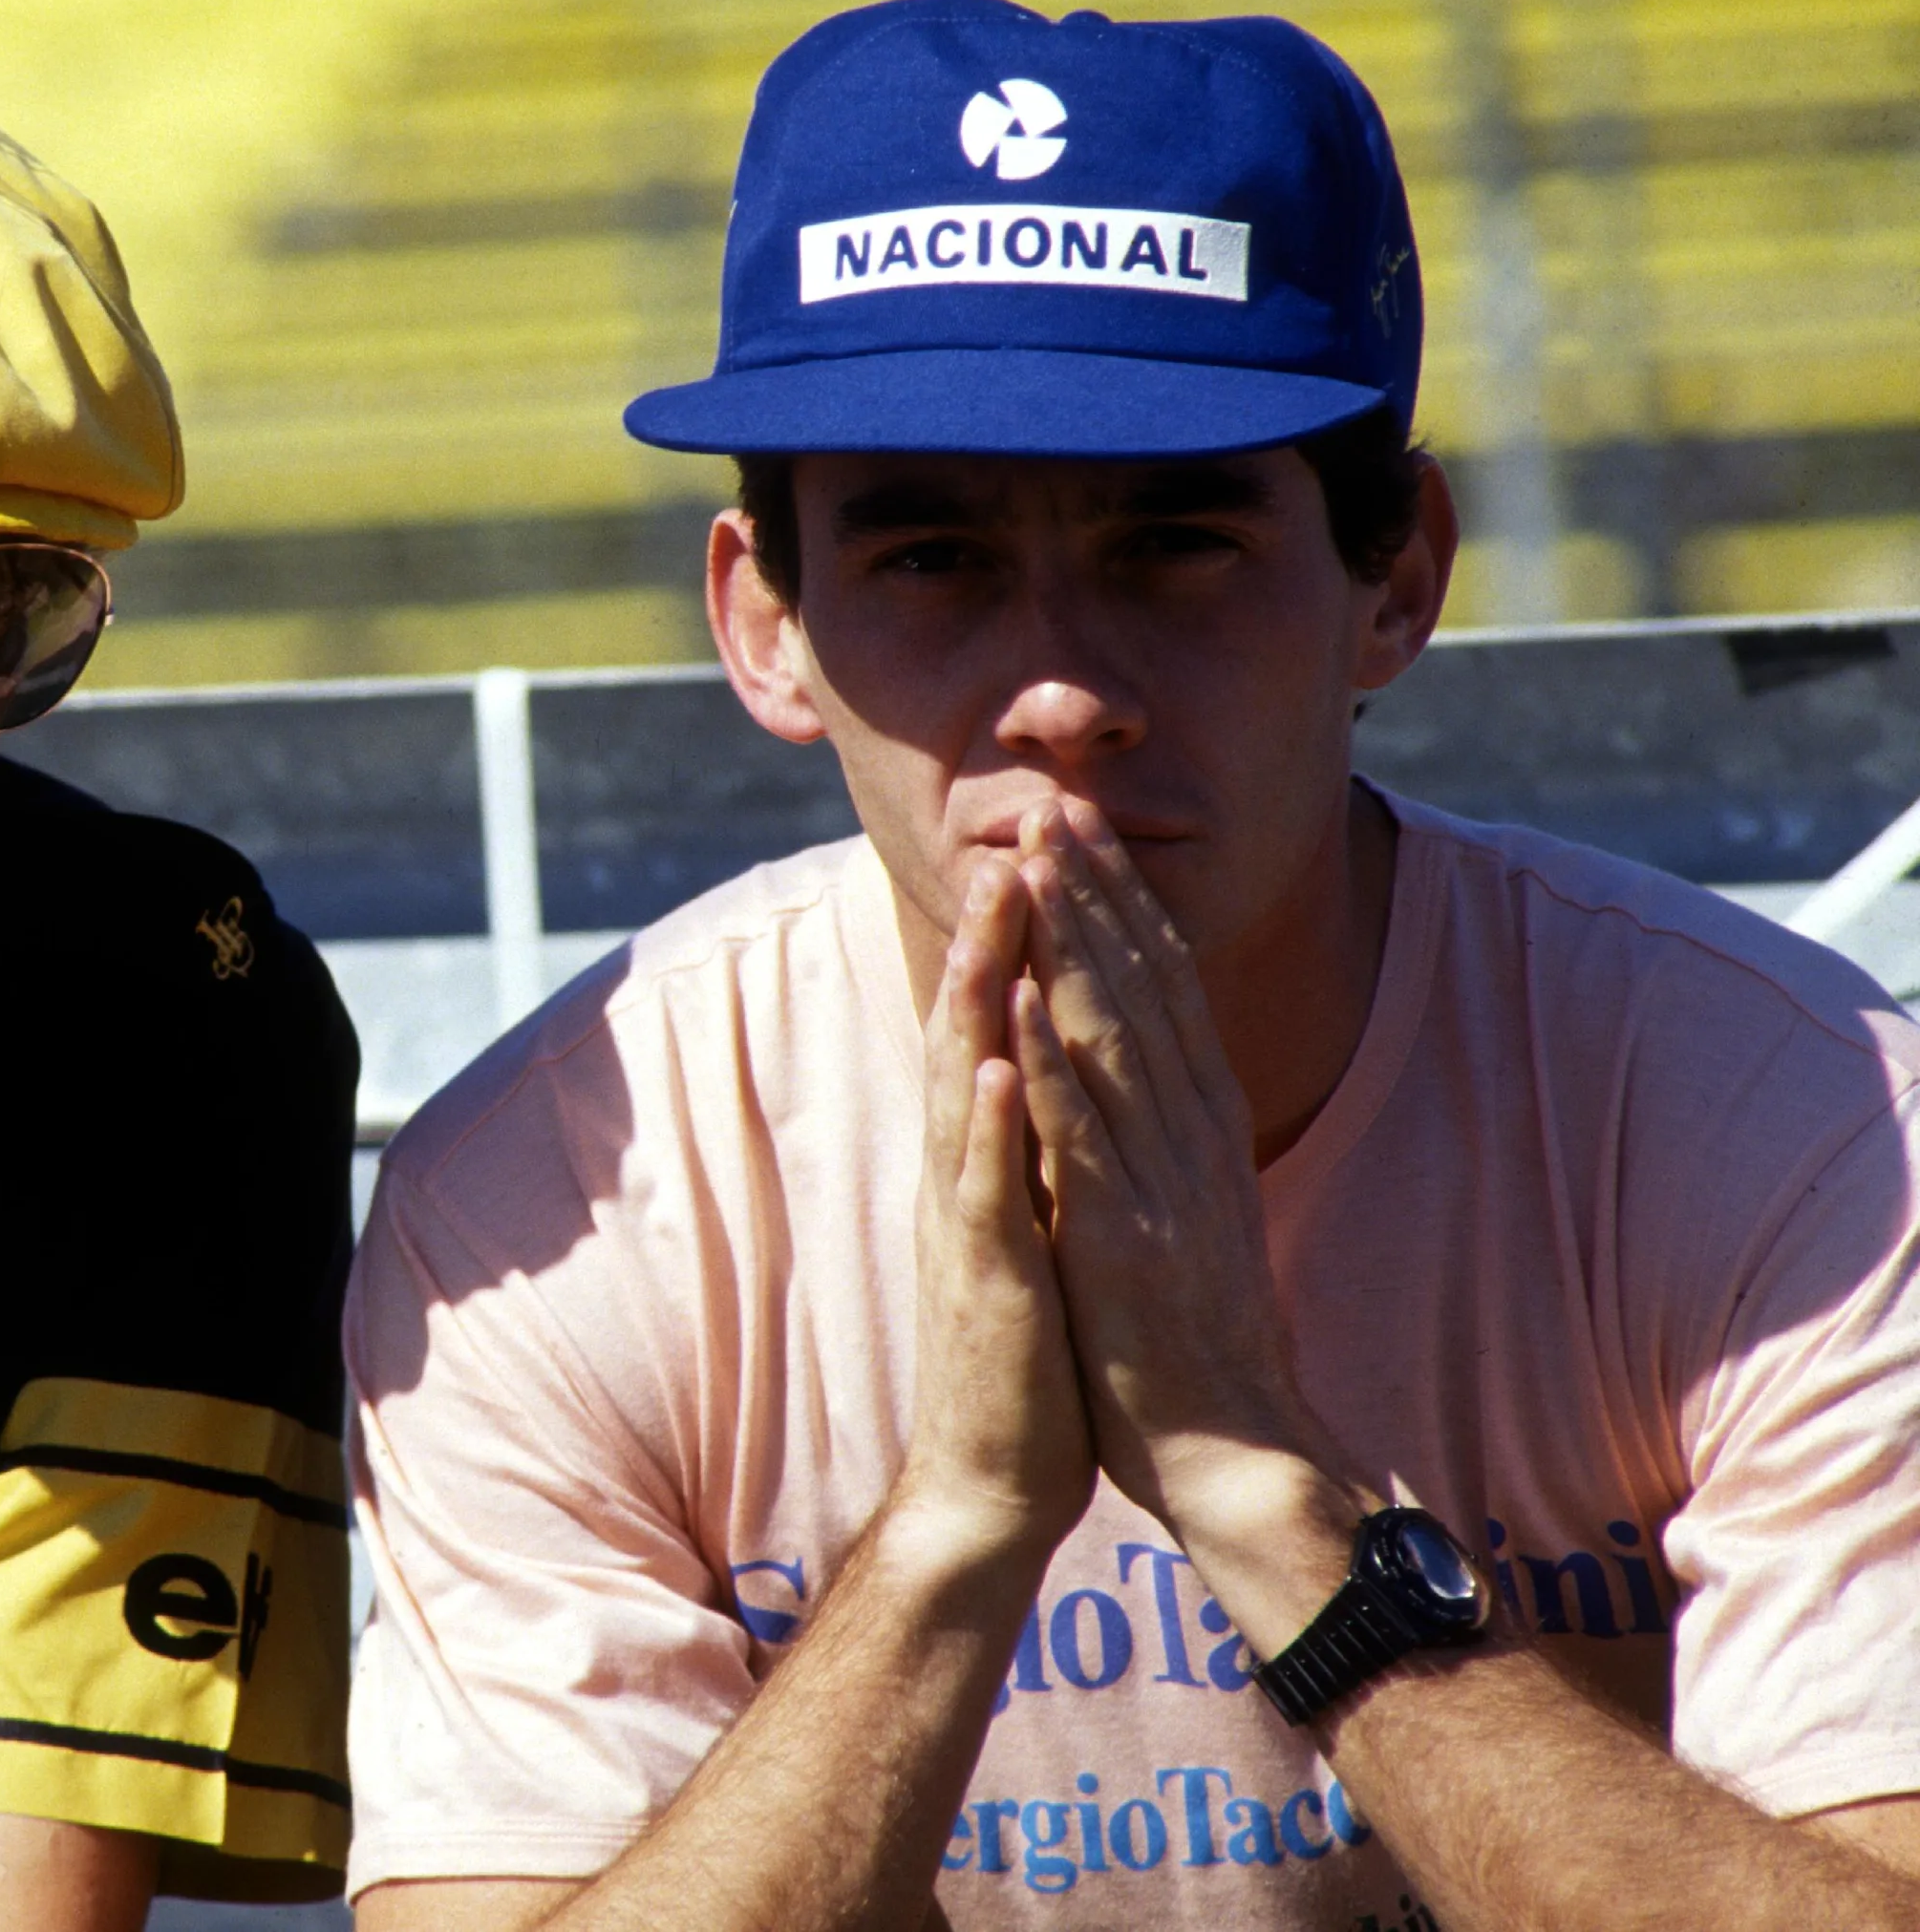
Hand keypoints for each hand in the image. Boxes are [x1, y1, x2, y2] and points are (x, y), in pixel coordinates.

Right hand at [888, 855, 1093, 1569]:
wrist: (992, 1478)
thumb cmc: (1023, 1357)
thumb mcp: (1031, 1230)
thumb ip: (1028, 1155)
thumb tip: (1041, 1085)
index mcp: (982, 1163)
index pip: (993, 1032)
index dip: (1015, 947)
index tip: (1040, 857)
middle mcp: (962, 1177)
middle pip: (968, 1034)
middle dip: (991, 937)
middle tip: (1011, 840)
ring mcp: (965, 1224)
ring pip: (963, 1089)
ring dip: (977, 997)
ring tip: (998, 913)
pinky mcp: (984, 1281)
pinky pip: (983, 1191)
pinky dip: (985, 1124)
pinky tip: (992, 1066)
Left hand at [1003, 800, 1363, 1636]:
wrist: (1235, 1453)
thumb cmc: (1196, 1344)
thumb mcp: (1188, 1214)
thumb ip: (1173, 1141)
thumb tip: (1160, 1076)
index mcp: (1200, 1132)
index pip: (1162, 993)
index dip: (1122, 907)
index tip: (1084, 833)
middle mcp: (1187, 1139)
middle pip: (1142, 990)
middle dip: (1096, 892)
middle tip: (1055, 804)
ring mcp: (1157, 1184)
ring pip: (1111, 1039)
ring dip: (1073, 944)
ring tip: (1035, 861)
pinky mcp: (1120, 1238)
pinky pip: (1080, 1139)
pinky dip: (1049, 1066)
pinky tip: (1022, 1002)